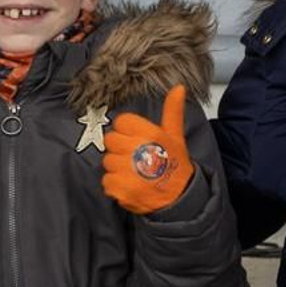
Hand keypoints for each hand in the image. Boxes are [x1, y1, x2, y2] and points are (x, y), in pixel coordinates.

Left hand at [101, 84, 194, 214]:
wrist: (179, 199)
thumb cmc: (175, 165)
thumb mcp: (175, 136)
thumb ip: (172, 111)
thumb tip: (178, 87)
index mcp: (150, 135)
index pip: (121, 122)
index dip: (127, 131)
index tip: (136, 140)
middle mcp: (137, 151)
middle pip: (110, 140)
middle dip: (120, 148)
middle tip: (136, 157)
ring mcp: (127, 171)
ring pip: (107, 161)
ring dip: (117, 167)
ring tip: (135, 172)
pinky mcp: (120, 188)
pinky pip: (106, 181)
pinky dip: (115, 184)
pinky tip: (130, 184)